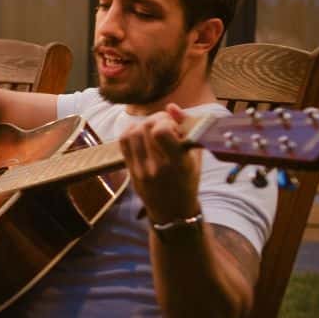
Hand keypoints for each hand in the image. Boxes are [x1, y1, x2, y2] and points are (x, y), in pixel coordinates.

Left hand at [118, 104, 202, 223]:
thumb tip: (171, 107)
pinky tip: (143, 134)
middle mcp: (157, 167)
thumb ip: (186, 129)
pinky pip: (123, 141)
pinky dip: (131, 131)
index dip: (166, 122)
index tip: (174, 126)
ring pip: (133, 132)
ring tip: (155, 129)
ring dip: (144, 124)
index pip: (161, 132)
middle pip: (146, 127)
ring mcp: (140, 169)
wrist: (172, 210)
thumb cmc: (188, 180)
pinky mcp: (130, 170)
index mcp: (178, 164)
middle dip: (157, 119)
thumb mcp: (195, 157)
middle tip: (166, 124)